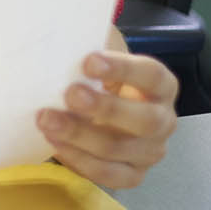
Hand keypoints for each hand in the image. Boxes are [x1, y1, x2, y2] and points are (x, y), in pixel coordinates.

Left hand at [37, 50, 178, 188]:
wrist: (101, 112)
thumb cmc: (99, 79)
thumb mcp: (100, 60)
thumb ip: (89, 46)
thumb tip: (63, 34)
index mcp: (162, 86)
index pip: (152, 76)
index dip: (123, 69)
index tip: (89, 61)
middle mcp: (163, 121)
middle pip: (145, 120)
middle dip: (105, 109)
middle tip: (70, 95)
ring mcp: (150, 152)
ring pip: (119, 150)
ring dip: (80, 136)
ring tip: (47, 120)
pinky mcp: (131, 175)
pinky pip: (106, 174)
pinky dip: (78, 159)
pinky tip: (55, 142)